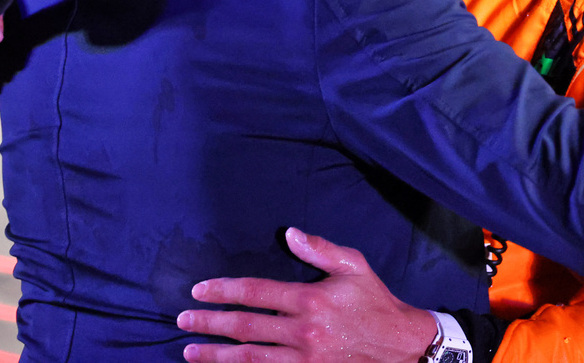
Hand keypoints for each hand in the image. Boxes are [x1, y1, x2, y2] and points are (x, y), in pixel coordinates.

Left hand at [177, 228, 436, 362]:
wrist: (401, 347)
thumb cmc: (375, 302)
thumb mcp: (354, 266)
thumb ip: (320, 249)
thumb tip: (290, 233)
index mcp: (310, 300)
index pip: (256, 292)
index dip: (223, 291)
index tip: (199, 290)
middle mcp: (302, 332)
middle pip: (245, 328)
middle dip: (209, 324)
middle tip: (182, 320)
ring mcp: (304, 360)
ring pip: (249, 358)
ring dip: (216, 356)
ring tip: (190, 352)